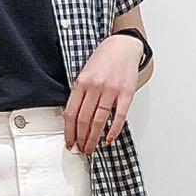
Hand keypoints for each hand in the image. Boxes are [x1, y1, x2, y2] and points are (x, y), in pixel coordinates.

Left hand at [63, 34, 142, 156]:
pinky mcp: (126, 93)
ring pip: (99, 121)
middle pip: (84, 120)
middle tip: (81, 149)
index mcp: (82, 82)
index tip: (69, 142)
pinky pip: (119, 116)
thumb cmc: (104, 60)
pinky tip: (109, 139)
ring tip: (91, 148)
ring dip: (93, 138)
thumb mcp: (85, 73)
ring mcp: (111, 90)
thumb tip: (75, 119)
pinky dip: (113, 130)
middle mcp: (95, 87)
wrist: (123, 46)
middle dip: (81, 139)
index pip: (71, 113)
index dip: (69, 131)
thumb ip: (80, 94)